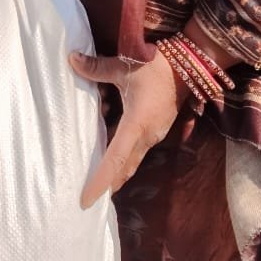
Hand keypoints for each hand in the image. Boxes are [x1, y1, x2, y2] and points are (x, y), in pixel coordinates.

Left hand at [71, 48, 185, 207]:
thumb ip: (97, 68)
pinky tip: (104, 149)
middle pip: (123, 167)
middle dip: (105, 184)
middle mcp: (147, 136)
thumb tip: (72, 60)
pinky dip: (119, 154)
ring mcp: (154, 135)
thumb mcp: (125, 66)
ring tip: (91, 179)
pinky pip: (135, 149)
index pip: (115, 160)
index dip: (100, 181)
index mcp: (137, 124)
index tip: (87, 200)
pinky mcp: (156, 131)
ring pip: (130, 160)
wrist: (189, 64)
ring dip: (112, 169)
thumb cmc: (157, 65)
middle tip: (84, 199)